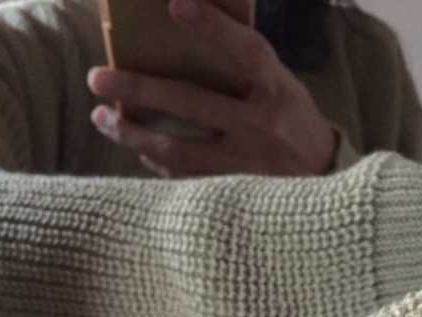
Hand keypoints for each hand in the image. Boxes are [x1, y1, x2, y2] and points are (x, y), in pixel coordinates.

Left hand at [87, 0, 336, 177]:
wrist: (323, 184)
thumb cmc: (295, 124)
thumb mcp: (284, 87)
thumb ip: (247, 69)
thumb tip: (189, 40)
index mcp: (276, 90)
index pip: (246, 50)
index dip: (213, 27)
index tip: (177, 3)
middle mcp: (261, 126)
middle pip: (192, 103)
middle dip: (140, 89)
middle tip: (98, 77)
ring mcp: (245, 164)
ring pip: (178, 150)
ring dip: (134, 134)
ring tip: (102, 119)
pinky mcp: (233, 192)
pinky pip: (184, 178)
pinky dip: (156, 162)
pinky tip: (136, 147)